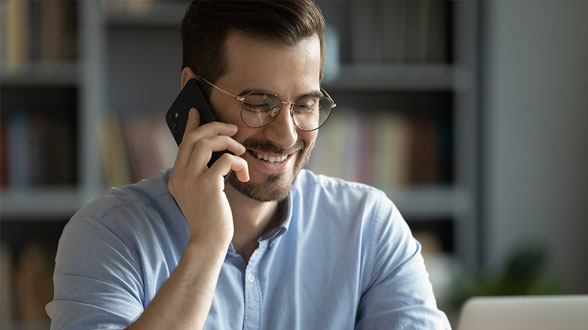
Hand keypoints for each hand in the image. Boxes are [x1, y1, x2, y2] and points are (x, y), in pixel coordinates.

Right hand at [168, 108, 248, 249]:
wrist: (208, 242)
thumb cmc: (209, 220)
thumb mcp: (201, 195)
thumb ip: (203, 176)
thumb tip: (219, 156)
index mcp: (177, 177)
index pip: (183, 144)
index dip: (191, 125)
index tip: (197, 111)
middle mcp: (180, 176)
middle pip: (194, 138)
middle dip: (215, 128)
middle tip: (233, 129)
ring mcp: (192, 179)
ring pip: (207, 143)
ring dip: (228, 142)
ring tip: (241, 151)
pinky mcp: (208, 184)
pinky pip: (226, 160)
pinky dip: (239, 163)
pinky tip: (243, 175)